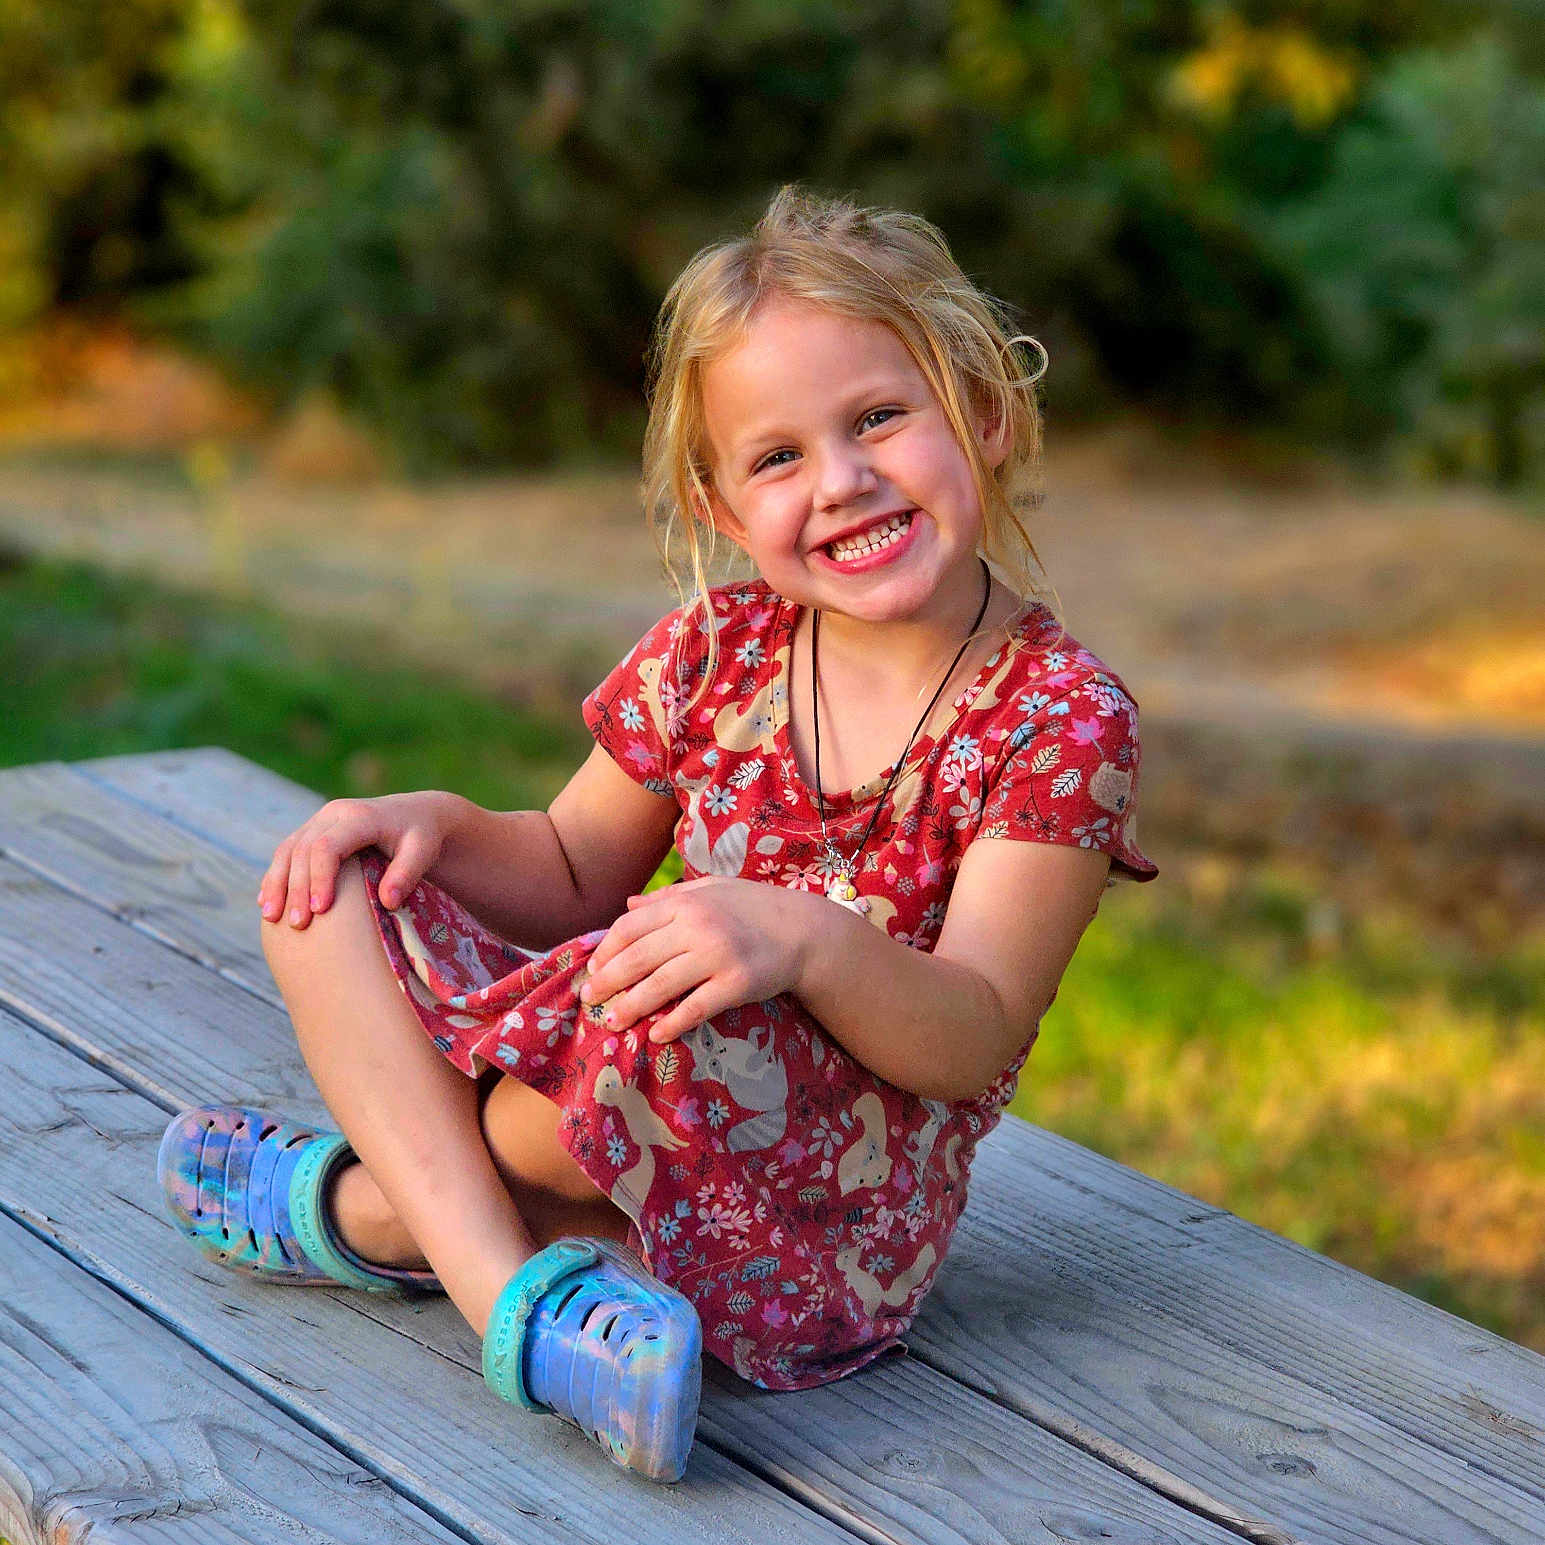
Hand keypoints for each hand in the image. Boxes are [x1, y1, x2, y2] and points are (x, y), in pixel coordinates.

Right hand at [258, 790, 457, 928]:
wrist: (416, 814)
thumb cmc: (421, 837)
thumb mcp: (423, 851)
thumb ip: (407, 874)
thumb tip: (388, 902)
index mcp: (360, 816)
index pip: (328, 846)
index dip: (320, 878)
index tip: (320, 910)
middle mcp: (334, 813)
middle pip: (303, 849)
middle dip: (296, 888)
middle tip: (297, 924)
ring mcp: (320, 821)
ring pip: (287, 850)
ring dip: (276, 884)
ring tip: (272, 918)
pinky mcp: (313, 831)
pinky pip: (286, 852)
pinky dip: (276, 877)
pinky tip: (267, 903)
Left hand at [579, 877, 813, 1043]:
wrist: (804, 930)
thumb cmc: (753, 908)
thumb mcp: (710, 890)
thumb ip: (668, 898)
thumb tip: (627, 905)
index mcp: (686, 903)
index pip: (630, 927)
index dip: (605, 951)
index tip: (593, 970)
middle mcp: (698, 927)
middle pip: (638, 958)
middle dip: (608, 982)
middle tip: (589, 1000)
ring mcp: (718, 955)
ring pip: (660, 985)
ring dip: (631, 1007)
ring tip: (612, 1021)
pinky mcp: (737, 983)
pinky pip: (696, 1008)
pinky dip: (673, 1023)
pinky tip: (656, 1034)